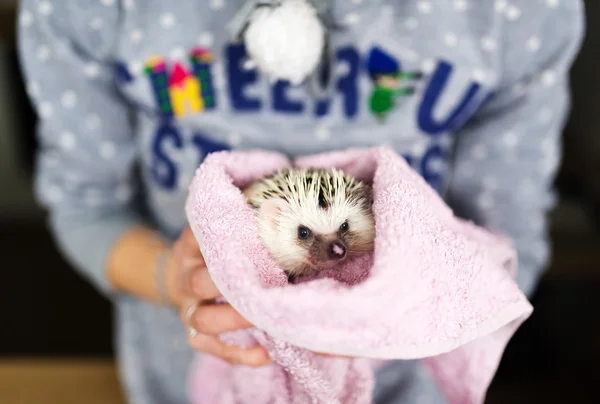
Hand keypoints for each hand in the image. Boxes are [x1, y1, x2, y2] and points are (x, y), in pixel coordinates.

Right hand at [167, 225, 271, 366]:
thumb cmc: (212, 253)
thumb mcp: (215, 233)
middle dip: (229, 285)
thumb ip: (238, 224)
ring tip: (265, 319)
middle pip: (198, 283)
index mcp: (191, 250)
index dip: (222, 243)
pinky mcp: (196, 336)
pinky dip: (240, 354)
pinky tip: (266, 353)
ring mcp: (189, 311)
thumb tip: (280, 210)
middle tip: (262, 284)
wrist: (179, 277)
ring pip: (203, 321)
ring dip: (235, 321)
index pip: (198, 241)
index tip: (253, 243)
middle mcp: (186, 280)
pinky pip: (215, 349)